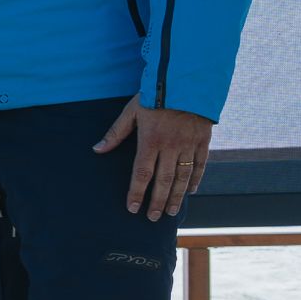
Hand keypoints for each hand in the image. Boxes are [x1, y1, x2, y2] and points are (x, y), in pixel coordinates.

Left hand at [95, 102, 214, 219]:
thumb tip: (97, 149)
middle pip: (163, 180)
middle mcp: (171, 146)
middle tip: (152, 218)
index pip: (141, 173)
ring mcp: (189, 144)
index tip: (132, 208)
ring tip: (170, 211)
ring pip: (183, 176)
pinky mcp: (203, 140)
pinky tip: (190, 191)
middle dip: (156, 201)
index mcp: (151, 140)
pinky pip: (200, 164)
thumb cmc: (155, 95)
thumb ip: (116, 133)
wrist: (187, 80)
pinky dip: (195, 179)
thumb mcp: (131, 111)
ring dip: (176, 196)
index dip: (136, 192)